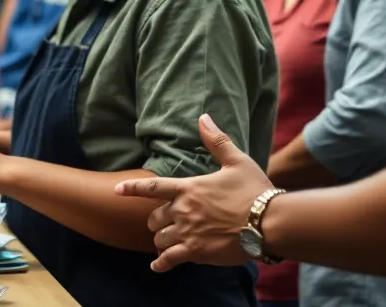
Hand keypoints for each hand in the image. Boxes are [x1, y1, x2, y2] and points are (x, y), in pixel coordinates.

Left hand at [115, 114, 272, 272]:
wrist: (268, 221)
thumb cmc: (254, 189)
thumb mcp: (236, 161)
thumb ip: (216, 141)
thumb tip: (203, 118)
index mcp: (189, 188)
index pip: (153, 188)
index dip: (132, 188)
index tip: (117, 190)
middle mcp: (183, 211)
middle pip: (154, 219)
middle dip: (158, 220)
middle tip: (167, 221)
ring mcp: (188, 233)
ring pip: (160, 240)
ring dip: (162, 240)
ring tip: (170, 240)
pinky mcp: (196, 252)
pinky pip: (169, 260)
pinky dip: (161, 264)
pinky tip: (157, 266)